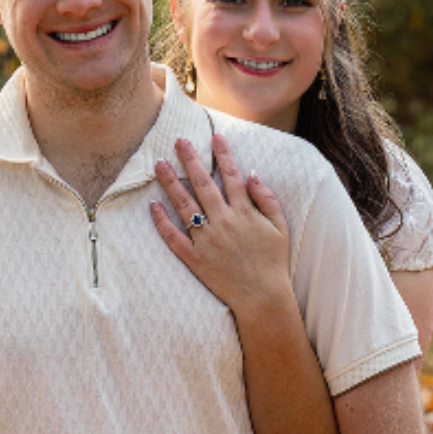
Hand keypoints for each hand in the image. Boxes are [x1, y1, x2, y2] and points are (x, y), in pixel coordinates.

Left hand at [149, 135, 292, 313]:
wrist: (262, 296)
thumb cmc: (272, 261)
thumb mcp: (280, 226)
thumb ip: (266, 198)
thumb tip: (252, 173)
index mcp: (244, 212)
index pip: (231, 175)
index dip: (222, 154)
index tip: (213, 136)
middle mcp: (223, 221)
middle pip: (203, 183)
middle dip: (190, 159)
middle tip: (178, 140)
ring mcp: (206, 239)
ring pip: (184, 205)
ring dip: (170, 182)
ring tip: (158, 164)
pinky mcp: (194, 258)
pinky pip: (174, 237)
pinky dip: (162, 221)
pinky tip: (153, 205)